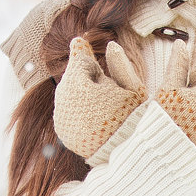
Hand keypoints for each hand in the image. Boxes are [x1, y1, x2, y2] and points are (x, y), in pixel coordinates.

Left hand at [54, 37, 147, 161]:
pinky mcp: (62, 132)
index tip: (79, 41)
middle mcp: (64, 103)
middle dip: (82, 73)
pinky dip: (75, 106)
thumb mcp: (133, 88)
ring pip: (66, 94)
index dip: (83, 52)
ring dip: (78, 89)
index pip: (78, 61)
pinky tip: (92, 109)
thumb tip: (111, 44)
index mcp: (80, 88)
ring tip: (98, 94)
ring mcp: (61, 119)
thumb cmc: (134, 117)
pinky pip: (66, 110)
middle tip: (97, 73)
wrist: (124, 153)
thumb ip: (120, 63)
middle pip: (70, 78)